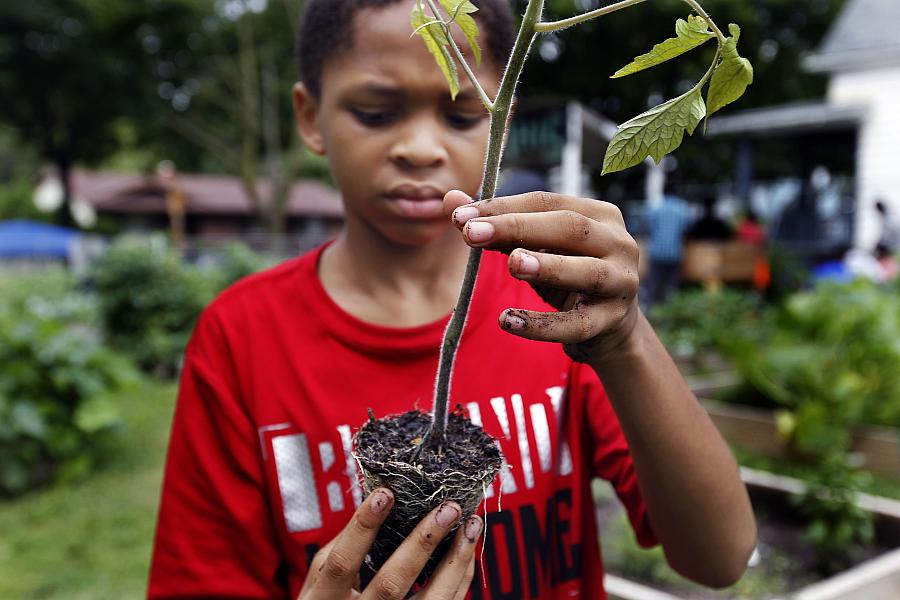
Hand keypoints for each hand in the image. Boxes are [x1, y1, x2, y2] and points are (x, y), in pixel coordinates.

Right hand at [299, 488, 482, 599]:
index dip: (363, 527)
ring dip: (455, 560)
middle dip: (422, 542)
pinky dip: (460, 576)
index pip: (342, 562)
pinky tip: (465, 550)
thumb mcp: (319, 585)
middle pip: (393, 583)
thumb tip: (372, 506)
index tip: (386, 493)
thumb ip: (338, 551)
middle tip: (447, 508)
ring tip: (470, 525)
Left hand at [445, 190, 640, 363]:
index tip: (459, 216)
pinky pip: (577, 324)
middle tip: (471, 234)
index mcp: (598, 214)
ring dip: (548, 266)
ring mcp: (622, 282)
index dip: (502, 207)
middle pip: (569, 227)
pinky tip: (509, 321)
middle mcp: (618, 242)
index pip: (546, 202)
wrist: (609, 327)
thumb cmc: (568, 275)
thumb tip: (451, 200)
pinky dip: (543, 325)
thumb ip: (497, 225)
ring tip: (512, 264)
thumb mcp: (535, 248)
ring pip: (587, 272)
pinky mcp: (613, 321)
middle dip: (518, 228)